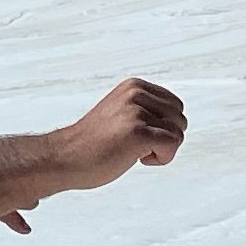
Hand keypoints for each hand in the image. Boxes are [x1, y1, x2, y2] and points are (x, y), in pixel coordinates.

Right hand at [65, 77, 187, 184]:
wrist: (64, 158)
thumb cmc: (93, 143)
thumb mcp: (122, 112)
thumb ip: (147, 108)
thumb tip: (179, 119)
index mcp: (134, 86)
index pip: (175, 105)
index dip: (163, 126)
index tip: (137, 135)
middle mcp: (136, 94)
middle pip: (180, 119)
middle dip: (164, 138)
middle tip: (134, 146)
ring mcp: (136, 112)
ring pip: (178, 133)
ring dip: (161, 150)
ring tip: (132, 151)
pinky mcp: (138, 132)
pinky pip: (172, 145)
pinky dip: (162, 159)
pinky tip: (137, 159)